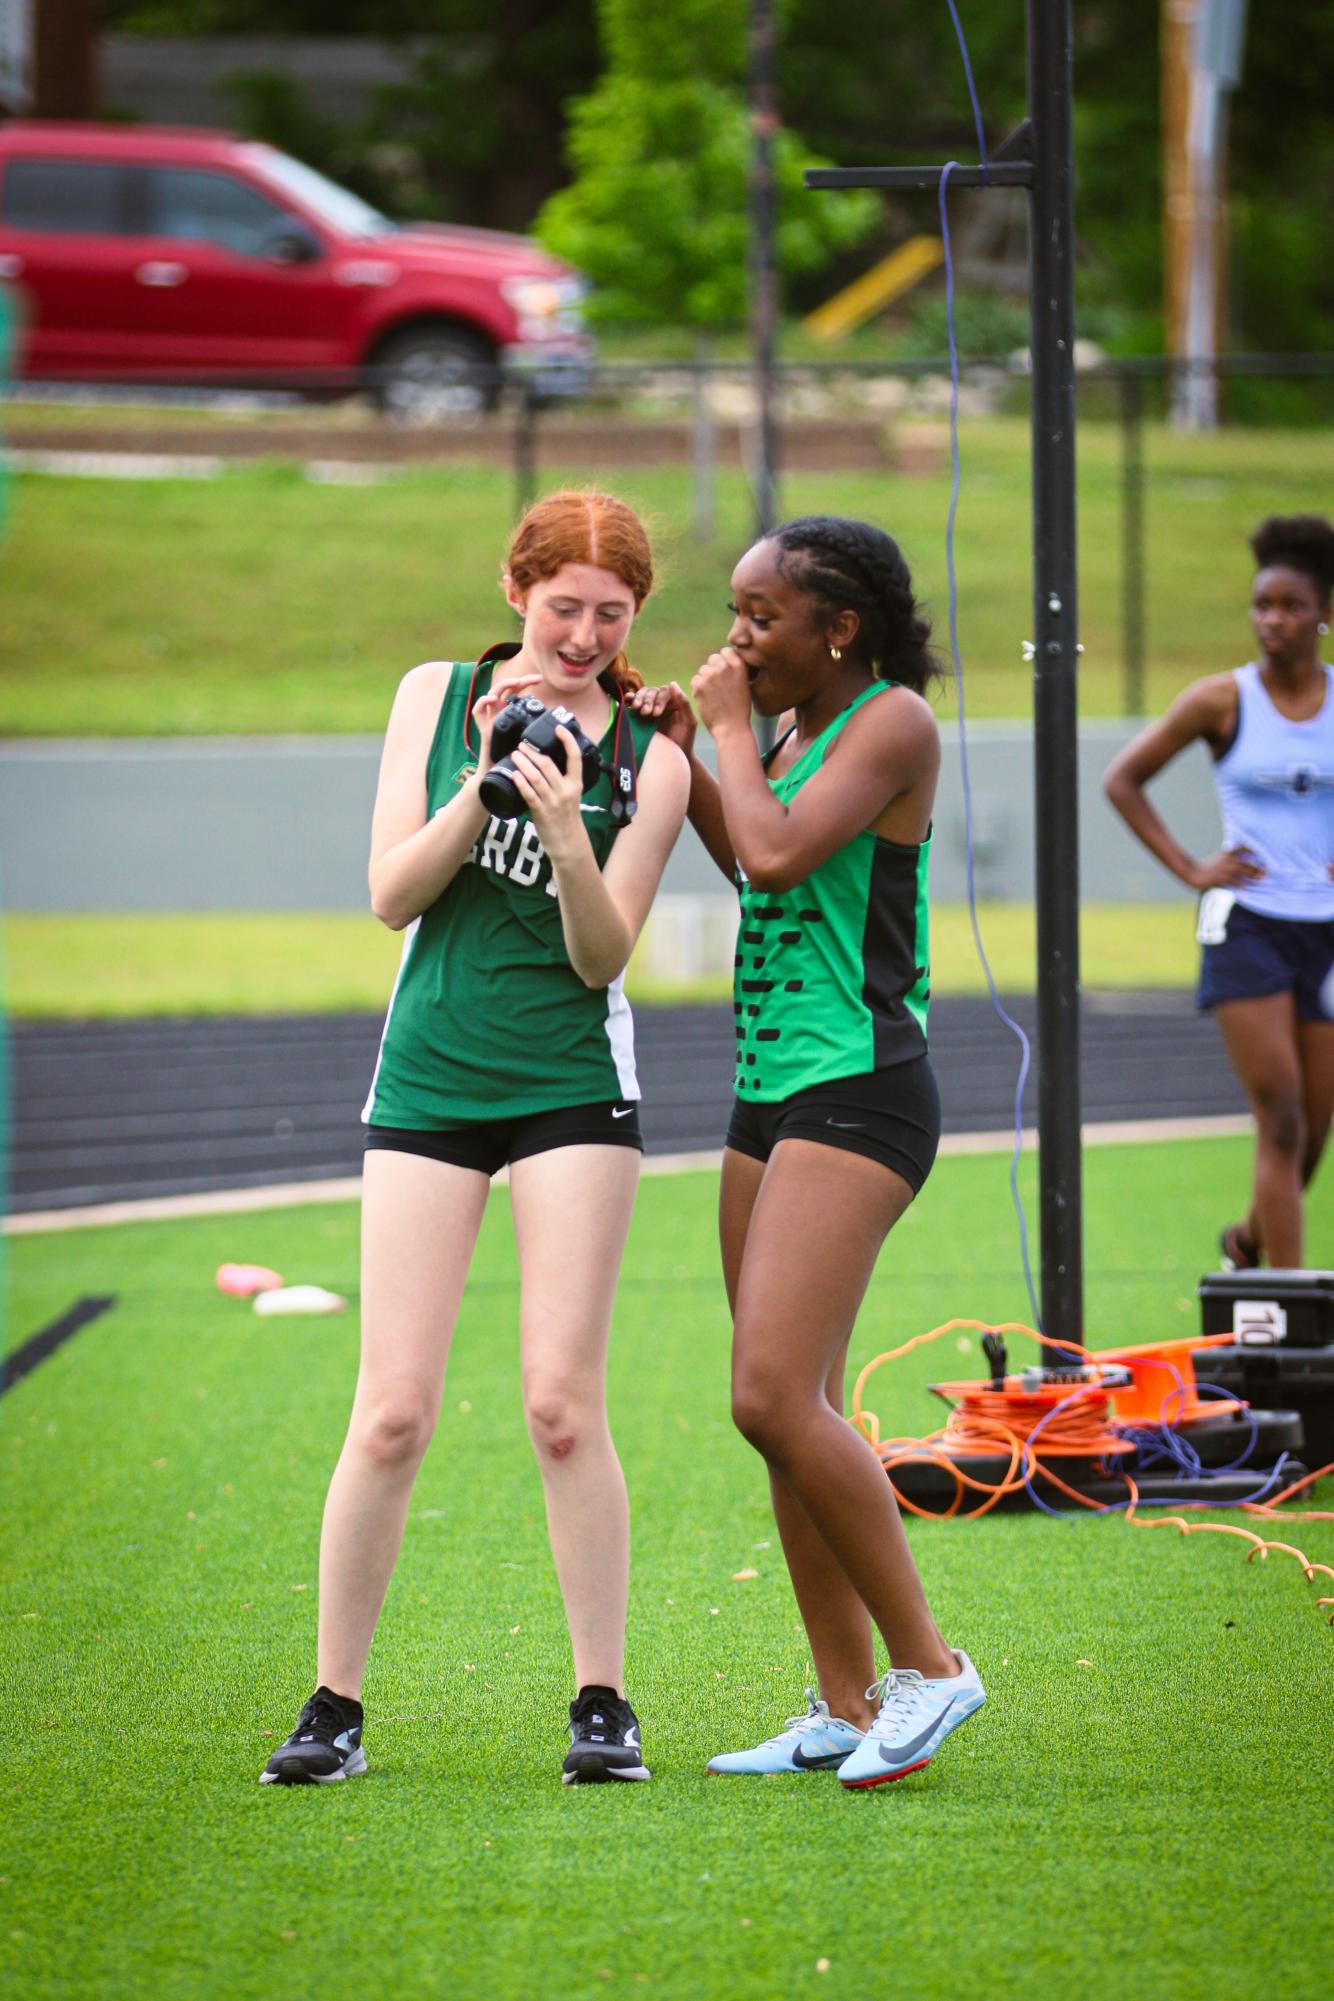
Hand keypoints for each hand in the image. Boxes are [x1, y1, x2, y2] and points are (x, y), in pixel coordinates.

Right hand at [471, 673, 540, 778]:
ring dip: (502, 686)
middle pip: (506, 690)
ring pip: (491, 695)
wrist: (500, 776)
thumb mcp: (531, 741)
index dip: (527, 683)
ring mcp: (491, 721)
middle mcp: (500, 715)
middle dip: (519, 680)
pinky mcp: (483, 729)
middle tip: (534, 678)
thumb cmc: (516, 760)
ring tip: (514, 682)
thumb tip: (560, 727)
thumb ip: (540, 732)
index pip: (517, 692)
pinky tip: (492, 700)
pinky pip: (477, 712)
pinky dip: (482, 702)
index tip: (540, 679)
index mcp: (512, 715)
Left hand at [508, 724, 586, 858]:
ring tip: (515, 754)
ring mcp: (553, 802)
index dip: (567, 741)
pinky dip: (520, 782)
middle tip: (522, 745)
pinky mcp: (541, 812)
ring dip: (523, 763)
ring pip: (536, 777)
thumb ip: (562, 780)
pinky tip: (513, 774)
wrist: (568, 842)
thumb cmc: (567, 817)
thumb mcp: (572, 795)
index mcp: (576, 784)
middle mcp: (566, 791)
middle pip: (548, 764)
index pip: (575, 758)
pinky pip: (528, 793)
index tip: (559, 728)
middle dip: (533, 752)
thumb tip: (546, 762)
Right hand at [629, 680, 697, 757]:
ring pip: (642, 694)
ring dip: (639, 698)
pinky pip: (634, 702)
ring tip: (636, 708)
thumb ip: (684, 703)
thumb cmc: (684, 741)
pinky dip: (630, 698)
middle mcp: (661, 702)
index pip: (664, 692)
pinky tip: (627, 700)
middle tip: (645, 713)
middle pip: (652, 691)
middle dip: (648, 700)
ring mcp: (650, 708)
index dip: (659, 700)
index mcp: (674, 702)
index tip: (656, 714)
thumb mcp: (688, 722)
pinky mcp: (640, 715)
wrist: (672, 759)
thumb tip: (672, 683)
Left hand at [692, 647, 752, 736]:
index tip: (726, 674)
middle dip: (714, 669)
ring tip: (715, 695)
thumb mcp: (744, 683)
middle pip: (713, 658)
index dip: (724, 661)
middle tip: (719, 686)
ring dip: (705, 680)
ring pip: (703, 670)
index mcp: (739, 665)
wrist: (731, 727)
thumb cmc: (739, 708)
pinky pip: (695, 680)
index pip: (725, 651)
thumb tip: (724, 657)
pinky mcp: (699, 685)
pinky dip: (698, 689)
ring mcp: (711, 675)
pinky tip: (707, 700)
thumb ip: (734, 668)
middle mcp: (725, 667)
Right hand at [1188, 847, 1264, 890]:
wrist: (1192, 872)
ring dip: (1252, 875)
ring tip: (1260, 878)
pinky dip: (1239, 883)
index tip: (1263, 853)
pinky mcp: (1219, 878)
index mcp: (1227, 854)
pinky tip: (1246, 885)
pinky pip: (1232, 881)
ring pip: (1241, 871)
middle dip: (1257, 867)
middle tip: (1267, 871)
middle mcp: (1227, 860)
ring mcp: (1223, 869)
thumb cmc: (1205, 867)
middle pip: (1246, 862)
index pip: (1243, 848)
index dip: (1253, 850)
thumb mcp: (1218, 859)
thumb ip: (1229, 859)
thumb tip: (1239, 860)